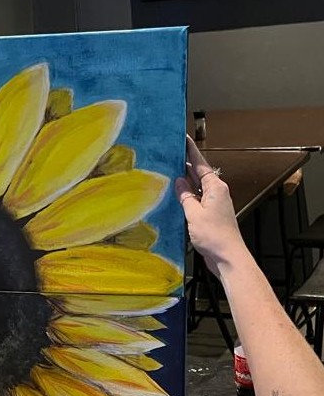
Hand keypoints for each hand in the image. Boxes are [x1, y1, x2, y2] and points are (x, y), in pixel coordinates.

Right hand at [176, 135, 246, 275]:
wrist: (227, 256)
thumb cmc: (213, 234)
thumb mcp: (194, 213)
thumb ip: (185, 196)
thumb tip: (179, 181)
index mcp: (215, 188)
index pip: (200, 164)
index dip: (191, 151)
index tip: (183, 139)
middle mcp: (216, 193)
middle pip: (199, 175)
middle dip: (184, 165)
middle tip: (168, 156)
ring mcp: (214, 204)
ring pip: (197, 188)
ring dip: (184, 183)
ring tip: (167, 173)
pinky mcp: (211, 215)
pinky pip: (196, 200)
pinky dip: (186, 197)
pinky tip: (175, 197)